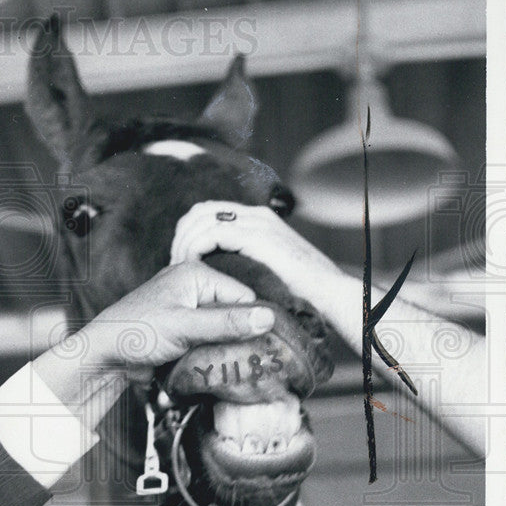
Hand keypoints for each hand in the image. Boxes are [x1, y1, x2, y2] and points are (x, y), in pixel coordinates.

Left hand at [79, 260, 275, 371]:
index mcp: (196, 275)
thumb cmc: (137, 333)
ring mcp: (187, 310)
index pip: (243, 296)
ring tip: (229, 365)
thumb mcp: (185, 327)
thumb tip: (268, 318)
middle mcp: (193, 288)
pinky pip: (208, 341)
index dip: (252, 322)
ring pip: (222, 330)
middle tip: (247, 360)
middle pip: (234, 314)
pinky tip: (213, 366)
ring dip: (225, 348)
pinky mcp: (182, 331)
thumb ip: (226, 323)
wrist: (104, 356)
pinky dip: (211, 353)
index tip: (260, 347)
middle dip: (239, 336)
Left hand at [169, 201, 346, 305]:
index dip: (188, 233)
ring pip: (201, 219)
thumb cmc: (304, 292)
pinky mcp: (257, 237)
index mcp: (257, 219)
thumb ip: (247, 264)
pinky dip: (196, 250)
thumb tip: (222, 275)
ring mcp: (257, 223)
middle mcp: (255, 215)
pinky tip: (193, 269)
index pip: (208, 212)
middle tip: (173, 264)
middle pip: (199, 211)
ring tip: (180, 269)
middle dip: (181, 236)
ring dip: (184, 243)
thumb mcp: (269, 271)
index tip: (180, 260)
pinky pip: (212, 234)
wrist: (332, 294)